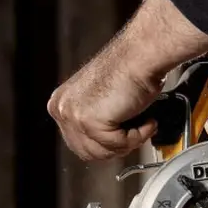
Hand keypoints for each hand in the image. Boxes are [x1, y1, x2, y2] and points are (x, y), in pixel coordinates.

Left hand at [48, 0, 207, 160]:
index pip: (78, 142)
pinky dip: (137, 137)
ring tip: (141, 124)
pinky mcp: (89, 121)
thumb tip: (104, 141)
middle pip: (87, 152)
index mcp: (61, 103)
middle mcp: (62, 108)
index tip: (122, 135)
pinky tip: (145, 121)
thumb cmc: (130, 70)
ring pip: (101, 152)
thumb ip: (95, 119)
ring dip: (128, 142)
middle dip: (115, 146)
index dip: (105, 143)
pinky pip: (117, 145)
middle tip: (134, 132)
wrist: (141, 55)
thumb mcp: (102, 100)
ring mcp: (73, 115)